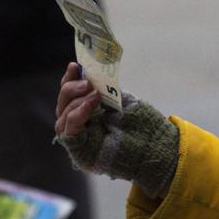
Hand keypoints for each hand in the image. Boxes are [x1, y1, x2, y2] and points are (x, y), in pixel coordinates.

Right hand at [54, 64, 179, 198]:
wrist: (155, 145)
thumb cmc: (143, 124)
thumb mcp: (122, 100)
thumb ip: (104, 88)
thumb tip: (87, 72)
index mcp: (90, 114)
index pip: (70, 96)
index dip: (69, 80)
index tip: (75, 66)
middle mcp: (81, 126)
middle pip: (62, 105)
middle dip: (71, 89)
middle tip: (88, 83)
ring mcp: (80, 140)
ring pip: (62, 116)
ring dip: (76, 101)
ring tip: (95, 94)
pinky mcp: (80, 151)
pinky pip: (69, 130)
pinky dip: (77, 114)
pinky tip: (92, 103)